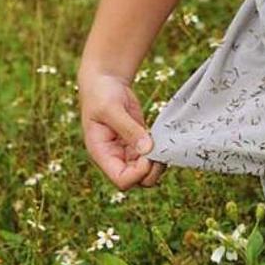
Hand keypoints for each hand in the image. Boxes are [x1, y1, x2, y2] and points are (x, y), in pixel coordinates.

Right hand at [79, 73, 164, 189]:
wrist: (105, 82)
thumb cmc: (101, 94)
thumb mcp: (111, 109)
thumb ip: (129, 130)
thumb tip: (147, 150)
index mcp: (102, 154)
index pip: (122, 180)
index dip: (138, 174)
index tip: (147, 156)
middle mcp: (115, 158)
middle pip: (137, 181)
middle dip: (151, 171)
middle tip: (159, 151)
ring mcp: (127, 152)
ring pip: (147, 172)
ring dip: (158, 164)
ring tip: (162, 144)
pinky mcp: (139, 144)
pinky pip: (152, 158)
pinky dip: (160, 154)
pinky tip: (162, 140)